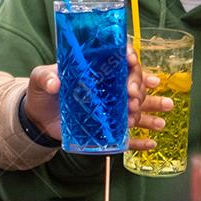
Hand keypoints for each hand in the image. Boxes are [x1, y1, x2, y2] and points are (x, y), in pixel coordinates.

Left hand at [23, 46, 167, 146]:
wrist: (38, 119)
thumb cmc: (41, 94)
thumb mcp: (39, 80)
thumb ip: (44, 77)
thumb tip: (55, 84)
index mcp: (95, 69)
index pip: (118, 58)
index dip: (128, 57)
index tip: (131, 61)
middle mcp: (108, 87)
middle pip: (132, 82)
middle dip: (137, 88)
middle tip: (132, 98)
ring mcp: (110, 108)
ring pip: (138, 106)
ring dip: (151, 110)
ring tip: (163, 117)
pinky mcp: (106, 128)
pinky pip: (127, 136)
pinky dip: (140, 140)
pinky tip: (152, 143)